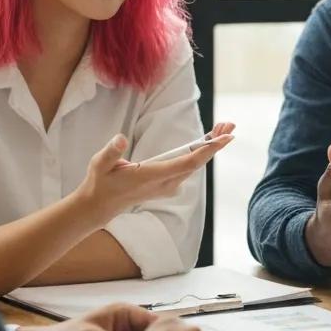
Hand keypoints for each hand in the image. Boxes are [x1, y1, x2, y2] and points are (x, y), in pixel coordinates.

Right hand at [74, 122, 234, 227]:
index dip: (209, 150)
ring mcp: (168, 185)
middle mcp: (166, 183)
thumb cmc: (100, 182)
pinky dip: (200, 153)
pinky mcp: (168, 184)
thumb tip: (120, 139)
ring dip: (209, 147)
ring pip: (195, 164)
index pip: (188, 162)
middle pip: (198, 162)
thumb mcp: (100, 164)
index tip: (226, 138)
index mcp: (153, 175)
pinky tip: (208, 140)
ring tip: (223, 127)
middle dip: (215, 143)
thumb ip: (111, 152)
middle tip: (230, 124)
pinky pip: (190, 167)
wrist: (100, 206)